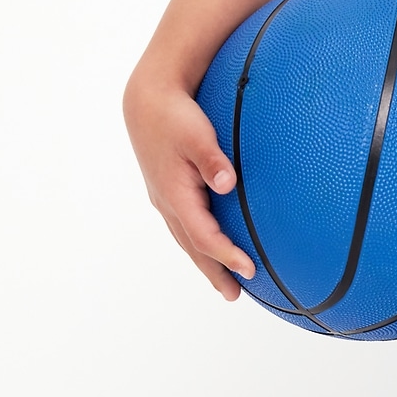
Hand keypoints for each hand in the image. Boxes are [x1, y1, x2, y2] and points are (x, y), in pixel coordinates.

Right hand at [123, 78, 255, 299]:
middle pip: (193, 247)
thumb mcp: (196, 134)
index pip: (204, 235)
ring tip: (223, 282)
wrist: (146, 101)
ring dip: (205, 261)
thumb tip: (227, 184)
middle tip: (234, 295)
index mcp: (175, 194)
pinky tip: (208, 246)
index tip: (249, 270)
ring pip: (186, 238)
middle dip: (214, 272)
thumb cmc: (174, 115)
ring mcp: (164, 198)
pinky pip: (184, 226)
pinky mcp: (166, 190)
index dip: (226, 255)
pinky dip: (197, 243)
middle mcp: (167, 202)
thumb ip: (212, 160)